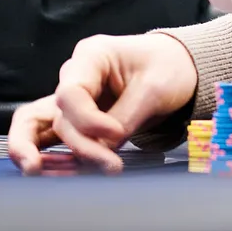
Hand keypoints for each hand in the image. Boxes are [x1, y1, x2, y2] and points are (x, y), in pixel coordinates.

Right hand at [7, 32, 197, 174]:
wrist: (181, 67)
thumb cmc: (168, 66)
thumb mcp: (155, 87)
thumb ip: (126, 117)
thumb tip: (104, 150)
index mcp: (91, 56)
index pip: (71, 94)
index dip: (89, 120)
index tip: (117, 134)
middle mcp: (76, 76)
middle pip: (58, 116)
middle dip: (80, 145)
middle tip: (109, 165)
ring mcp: (76, 99)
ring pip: (51, 131)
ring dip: (69, 156)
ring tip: (92, 173)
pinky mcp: (82, 118)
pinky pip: (61, 139)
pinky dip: (65, 158)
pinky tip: (76, 175)